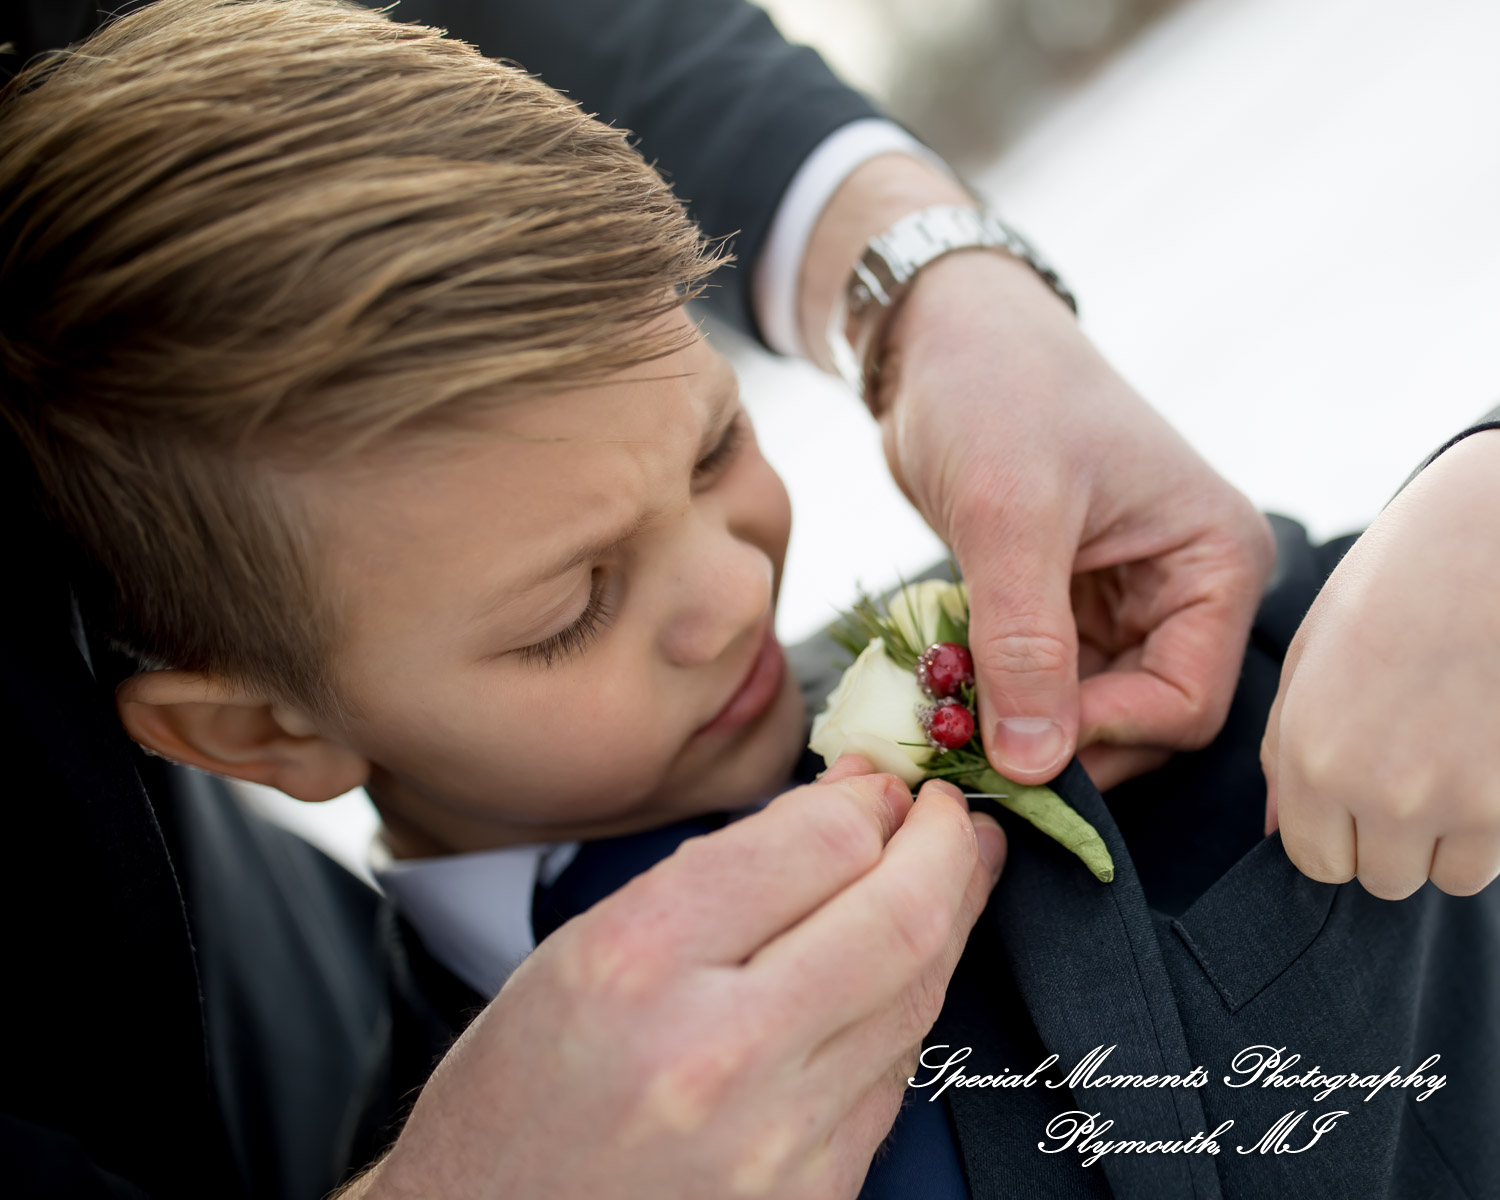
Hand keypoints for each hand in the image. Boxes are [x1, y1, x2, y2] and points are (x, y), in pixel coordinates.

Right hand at [345, 758, 1004, 1198]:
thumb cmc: (515, 1099)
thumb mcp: (581, 948)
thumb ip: (716, 872)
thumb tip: (837, 810)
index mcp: (636, 964)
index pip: (813, 844)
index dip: (870, 799)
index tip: (882, 784)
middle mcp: (714, 1053)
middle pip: (895, 916)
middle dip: (945, 845)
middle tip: (950, 814)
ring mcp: (776, 1139)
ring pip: (917, 993)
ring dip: (949, 918)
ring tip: (954, 874)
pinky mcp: (813, 1193)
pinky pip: (896, 1072)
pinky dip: (912, 1001)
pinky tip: (909, 966)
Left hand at [798, 157, 1273, 791]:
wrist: (941, 335)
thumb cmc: (996, 390)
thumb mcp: (1011, 515)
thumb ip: (1024, 643)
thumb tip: (1033, 765)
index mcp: (1213, 560)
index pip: (1183, 701)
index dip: (1100, 735)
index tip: (1011, 746)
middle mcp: (1184, 588)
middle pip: (1139, 719)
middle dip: (1056, 741)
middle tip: (967, 754)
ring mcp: (1124, 600)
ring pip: (1083, 709)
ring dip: (1015, 723)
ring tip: (946, 721)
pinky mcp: (1065, 603)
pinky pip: (1039, 680)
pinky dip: (993, 694)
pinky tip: (945, 692)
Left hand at [1262, 429, 1499, 898]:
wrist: (1495, 538)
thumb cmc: (1399, 584)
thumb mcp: (1312, 655)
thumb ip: (1285, 750)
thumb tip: (1280, 828)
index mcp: (1314, 756)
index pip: (1313, 860)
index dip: (1331, 833)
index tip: (1349, 798)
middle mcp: (1383, 792)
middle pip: (1381, 877)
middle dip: (1387, 839)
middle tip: (1406, 772)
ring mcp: (1463, 801)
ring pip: (1448, 876)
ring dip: (1448, 839)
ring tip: (1450, 761)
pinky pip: (1498, 853)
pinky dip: (1492, 824)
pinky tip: (1484, 755)